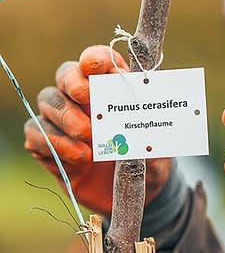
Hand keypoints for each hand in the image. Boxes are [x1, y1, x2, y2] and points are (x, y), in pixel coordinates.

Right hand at [23, 45, 171, 215]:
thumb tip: (148, 130)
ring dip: (66, 117)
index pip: (101, 61)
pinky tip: (78, 157)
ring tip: (88, 137)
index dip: (96, 58)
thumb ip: (153, 138)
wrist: (134, 193)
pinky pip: (36, 134)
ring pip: (47, 101)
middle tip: (86, 96)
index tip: (95, 66)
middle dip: (73, 81)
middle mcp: (85, 98)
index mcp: (115, 88)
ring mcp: (62, 119)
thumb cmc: (149, 159)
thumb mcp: (160, 149)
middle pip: (66, 74)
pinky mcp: (48, 144)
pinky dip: (54, 143)